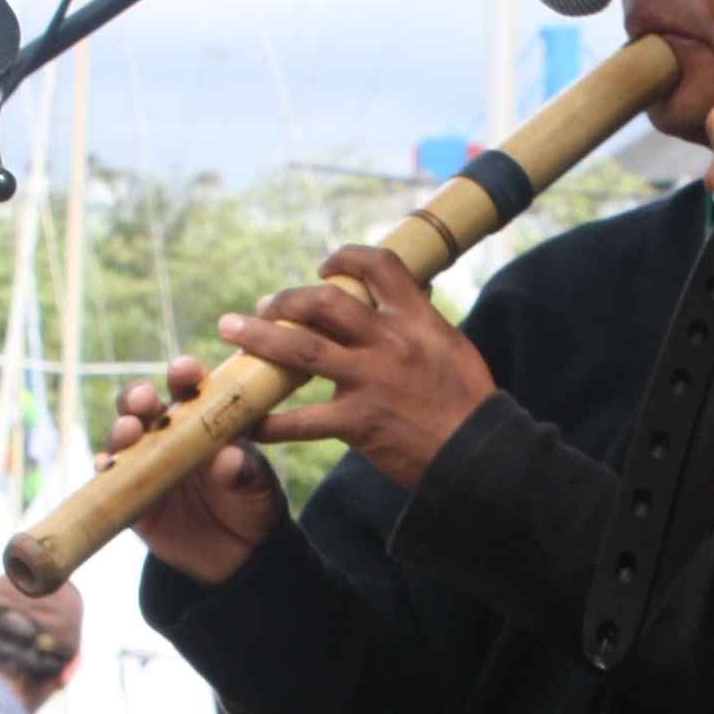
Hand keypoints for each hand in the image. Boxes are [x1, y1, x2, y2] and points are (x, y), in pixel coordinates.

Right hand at [109, 371, 287, 585]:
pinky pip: (110, 480)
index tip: (184, 371)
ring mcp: (145, 463)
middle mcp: (168, 433)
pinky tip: (104, 466)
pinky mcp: (130, 495)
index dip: (184, 374)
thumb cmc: (252, 503)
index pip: (190, 387)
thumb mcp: (258, 486)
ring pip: (122, 438)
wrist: (239, 554)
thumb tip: (229, 458)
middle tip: (144, 400)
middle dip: (138, 397)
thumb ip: (245, 471)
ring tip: (127, 432)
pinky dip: (104, 469)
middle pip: (144, 405)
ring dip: (120, 430)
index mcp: (203, 418)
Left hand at [227, 249, 494, 494]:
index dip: (346, 258)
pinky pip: (302, 420)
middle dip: (286, 299)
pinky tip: (250, 423)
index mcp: (416, 319)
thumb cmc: (470, 405)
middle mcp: (389, 341)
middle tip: (264, 306)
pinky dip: (271, 422)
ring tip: (232, 329)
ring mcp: (370, 380)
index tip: (324, 268)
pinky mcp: (358, 422)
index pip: (379, 266)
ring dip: (259, 337)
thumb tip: (405, 304)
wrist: (481, 455)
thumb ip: (422, 325)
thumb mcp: (452, 348)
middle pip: (324, 302)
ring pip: (301, 347)